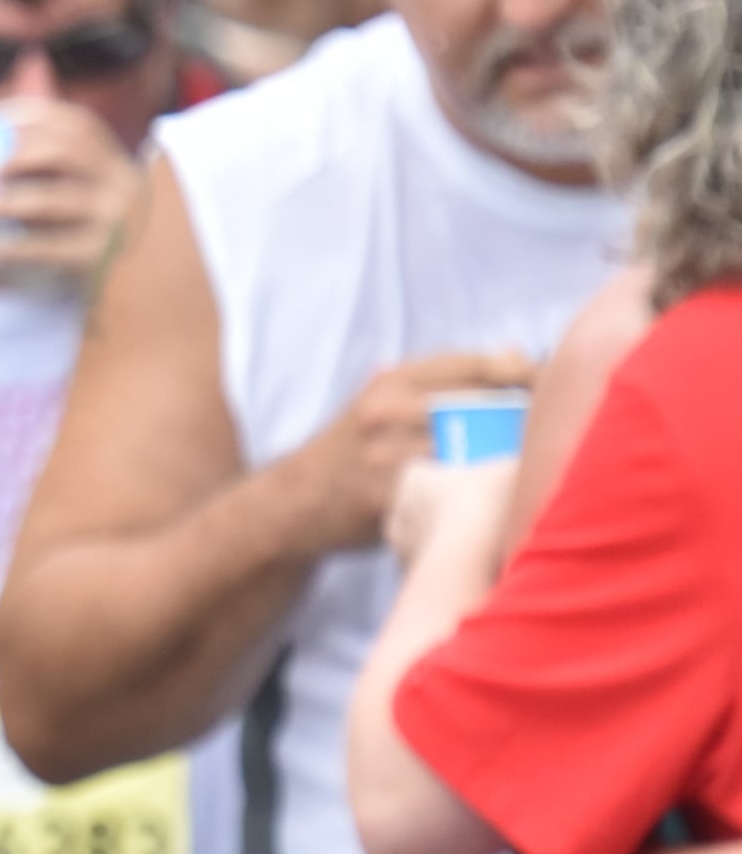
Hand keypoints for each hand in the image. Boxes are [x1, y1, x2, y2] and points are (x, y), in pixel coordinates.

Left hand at [0, 97, 140, 289]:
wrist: (138, 288)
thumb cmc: (95, 231)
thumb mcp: (93, 193)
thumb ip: (63, 160)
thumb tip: (16, 102)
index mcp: (117, 163)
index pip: (81, 126)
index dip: (39, 116)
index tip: (0, 119)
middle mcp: (123, 185)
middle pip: (69, 150)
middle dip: (24, 151)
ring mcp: (116, 220)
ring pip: (53, 199)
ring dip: (6, 201)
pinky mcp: (102, 256)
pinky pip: (48, 245)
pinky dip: (11, 246)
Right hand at [291, 351, 532, 554]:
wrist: (297, 500)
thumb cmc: (357, 446)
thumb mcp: (389, 398)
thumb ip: (448, 377)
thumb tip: (515, 353)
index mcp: (392, 381)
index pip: (473, 366)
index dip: (521, 375)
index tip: (552, 388)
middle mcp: (387, 411)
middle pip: (480, 406)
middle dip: (522, 419)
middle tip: (556, 431)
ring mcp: (383, 454)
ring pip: (471, 451)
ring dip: (509, 459)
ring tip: (536, 467)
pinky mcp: (385, 495)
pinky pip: (446, 492)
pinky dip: (479, 495)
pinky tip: (502, 500)